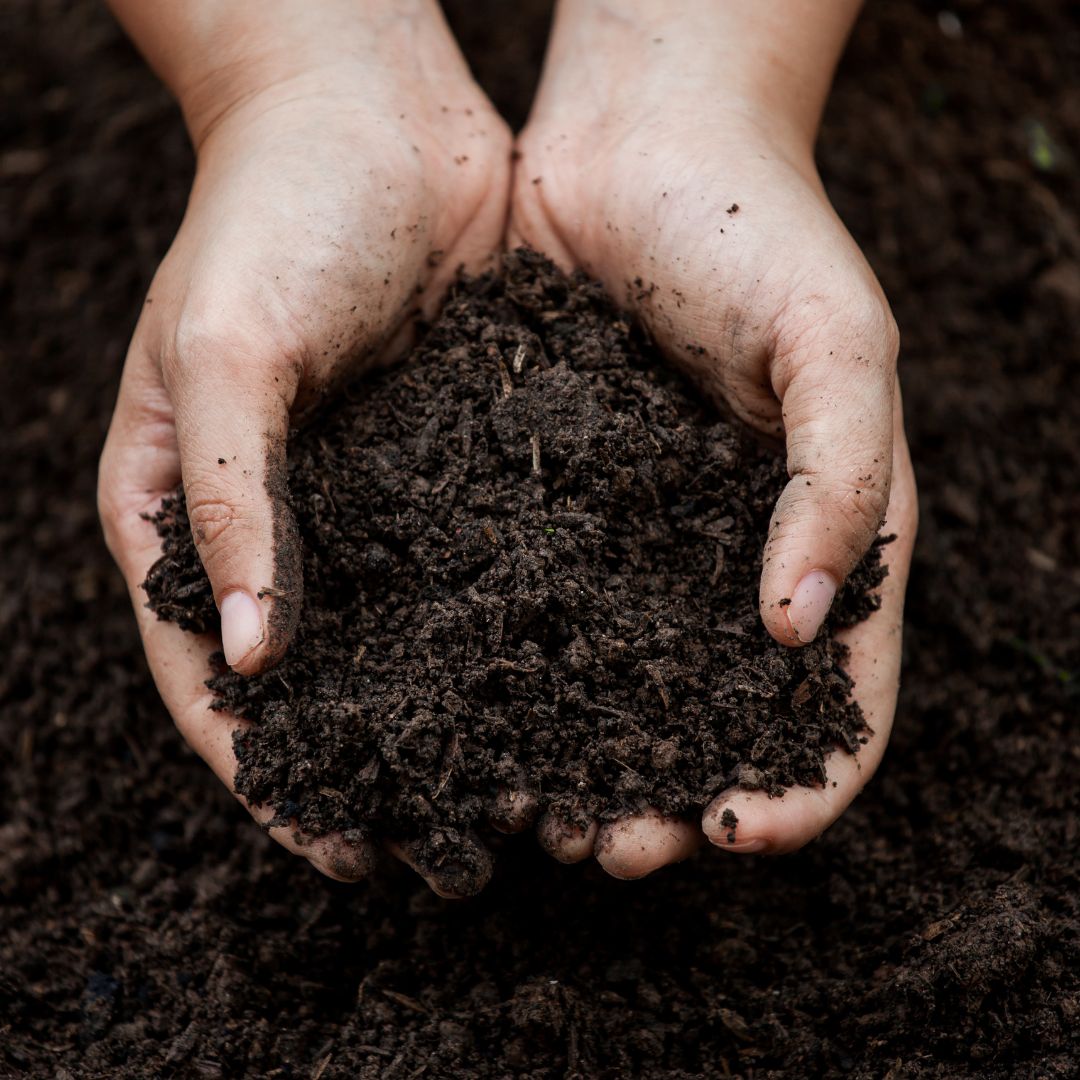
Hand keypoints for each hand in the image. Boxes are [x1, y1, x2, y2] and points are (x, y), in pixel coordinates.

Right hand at [98, 0, 511, 893]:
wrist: (375, 116)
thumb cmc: (271, 214)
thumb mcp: (225, 350)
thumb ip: (227, 501)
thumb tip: (253, 660)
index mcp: (189, 512)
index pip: (214, 679)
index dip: (268, 773)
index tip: (333, 849)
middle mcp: (285, 523)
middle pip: (322, 681)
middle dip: (377, 771)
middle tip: (443, 856)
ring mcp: (376, 500)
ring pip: (411, 640)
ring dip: (458, 721)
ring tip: (520, 799)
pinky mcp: (456, 467)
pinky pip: (482, 570)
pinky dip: (514, 634)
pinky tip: (567, 687)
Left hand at [510, 0, 917, 876]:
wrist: (639, 145)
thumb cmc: (760, 232)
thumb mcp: (840, 345)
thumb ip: (840, 484)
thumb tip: (798, 630)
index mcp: (823, 538)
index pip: (835, 698)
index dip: (801, 782)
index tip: (740, 831)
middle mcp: (727, 557)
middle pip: (713, 716)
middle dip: (672, 796)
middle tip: (613, 849)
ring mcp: (636, 538)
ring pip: (615, 681)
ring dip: (583, 759)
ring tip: (532, 813)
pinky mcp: (552, 504)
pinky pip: (536, 604)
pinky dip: (514, 670)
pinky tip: (472, 711)